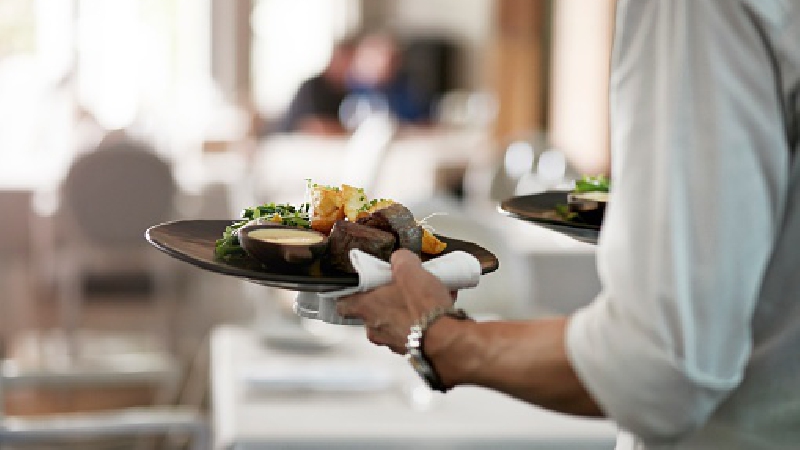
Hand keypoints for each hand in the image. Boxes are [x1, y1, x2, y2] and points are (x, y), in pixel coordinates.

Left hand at [336, 249, 453, 352]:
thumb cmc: (422, 308)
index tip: (360, 285)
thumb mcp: (409, 269)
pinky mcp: (413, 349)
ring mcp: (394, 342)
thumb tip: (401, 259)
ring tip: (429, 295)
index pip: (344, 304)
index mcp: (366, 308)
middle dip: (389, 298)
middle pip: (375, 310)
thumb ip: (400, 259)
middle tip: (403, 286)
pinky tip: (441, 306)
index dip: (351, 293)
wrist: (447, 339)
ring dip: (409, 309)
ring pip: (397, 321)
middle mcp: (376, 329)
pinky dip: (425, 320)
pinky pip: (415, 330)